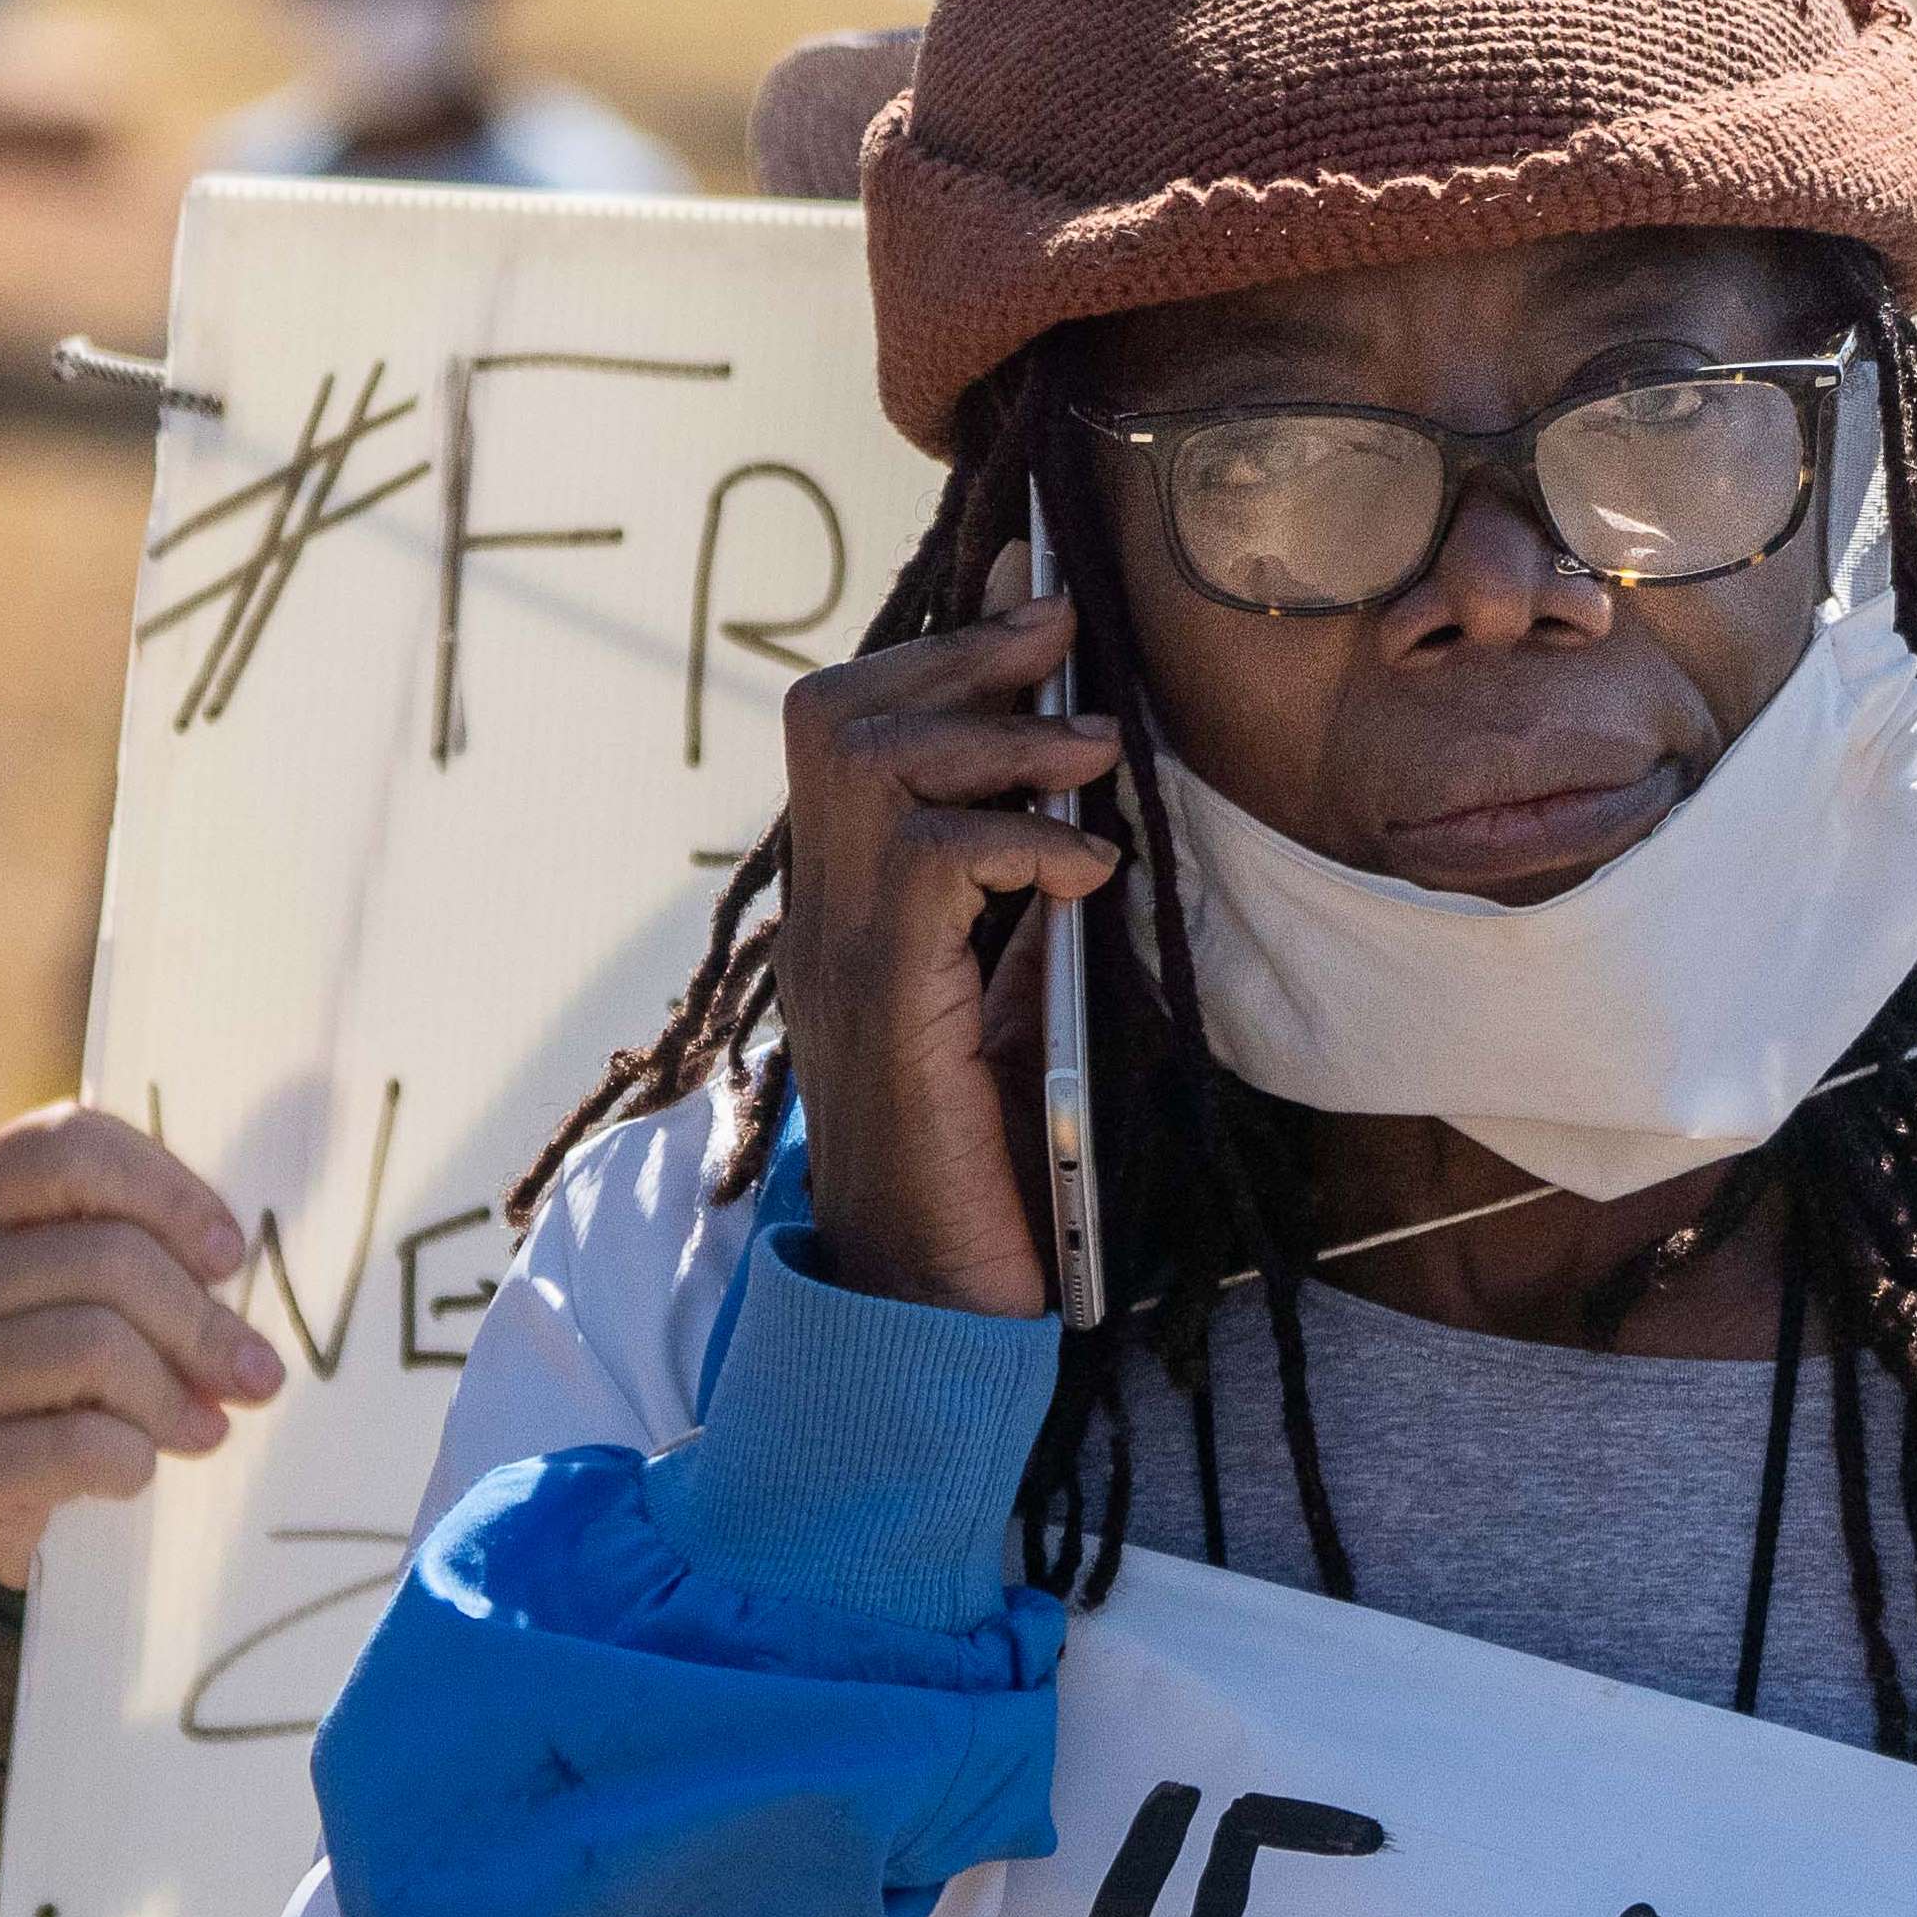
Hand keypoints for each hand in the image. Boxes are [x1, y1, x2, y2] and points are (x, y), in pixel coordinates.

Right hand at [0, 1104, 289, 1589]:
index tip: (230, 1255)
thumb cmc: (79, 1361)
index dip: (168, 1193)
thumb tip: (262, 1244)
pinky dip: (133, 1458)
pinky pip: (77, 1445)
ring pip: (91, 1346)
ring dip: (171, 1393)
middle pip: (100, 1256)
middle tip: (255, 1370)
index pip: (67, 1147)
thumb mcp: (102, 1282)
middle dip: (198, 1317)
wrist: (5, 1491)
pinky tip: (144, 1465)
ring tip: (206, 1423)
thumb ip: (153, 1238)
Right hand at [773, 598, 1116, 1316]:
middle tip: (1065, 637)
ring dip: (995, 734)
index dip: (939, 650)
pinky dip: (1019, 841)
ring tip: (1094, 754)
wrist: (935, 1315)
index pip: (851, 732)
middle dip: (960, 653)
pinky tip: (1086, 873)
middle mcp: (822, 921)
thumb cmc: (991, 1171)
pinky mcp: (888, 1007)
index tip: (1036, 602)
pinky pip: (930, 863)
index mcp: (850, 912)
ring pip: (867, 761)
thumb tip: (1083, 791)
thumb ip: (1031, 901)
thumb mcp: (1021, 1003)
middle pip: (837, 713)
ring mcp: (840, 960)